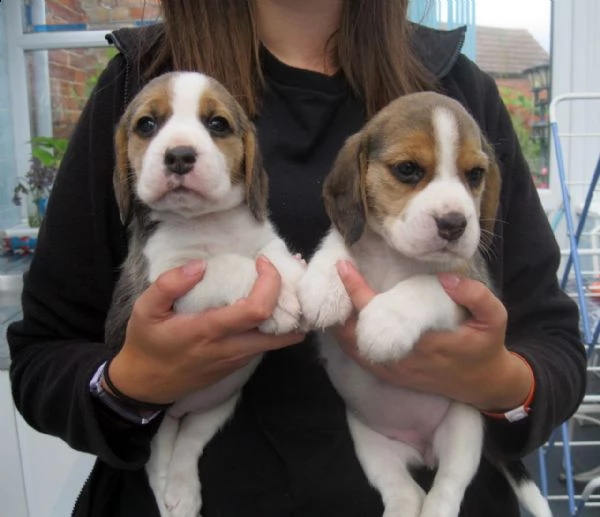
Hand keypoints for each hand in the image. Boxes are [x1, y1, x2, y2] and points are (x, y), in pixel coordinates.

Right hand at [107, 256, 304, 404]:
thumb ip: (169, 284)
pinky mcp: (239, 364)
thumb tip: (201, 266)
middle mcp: (231, 347)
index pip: (258, 309)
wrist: (146, 384)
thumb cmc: (147, 343)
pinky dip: (278, 324)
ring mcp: (238, 359)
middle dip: (292, 297)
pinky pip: (267, 343)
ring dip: (289, 311)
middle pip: (281, 328)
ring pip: (279, 339)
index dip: (270, 283)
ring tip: (287, 283)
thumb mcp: (145, 309)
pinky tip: (272, 303)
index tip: (262, 262)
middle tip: (290, 269)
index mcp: (209, 330)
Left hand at [334, 261, 531, 411]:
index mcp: (424, 343)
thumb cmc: (486, 347)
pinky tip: (342, 320)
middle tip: (329, 278)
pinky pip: (358, 358)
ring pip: (350, 348)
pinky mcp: (391, 376)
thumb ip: (475, 296)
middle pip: (352, 333)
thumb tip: (446, 278)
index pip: (377, 313)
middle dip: (336, 307)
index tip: (343, 266)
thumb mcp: (495, 319)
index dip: (356, 289)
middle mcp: (402, 359)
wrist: (484, 385)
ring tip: (332, 295)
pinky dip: (344, 338)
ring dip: (336, 323)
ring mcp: (393, 370)